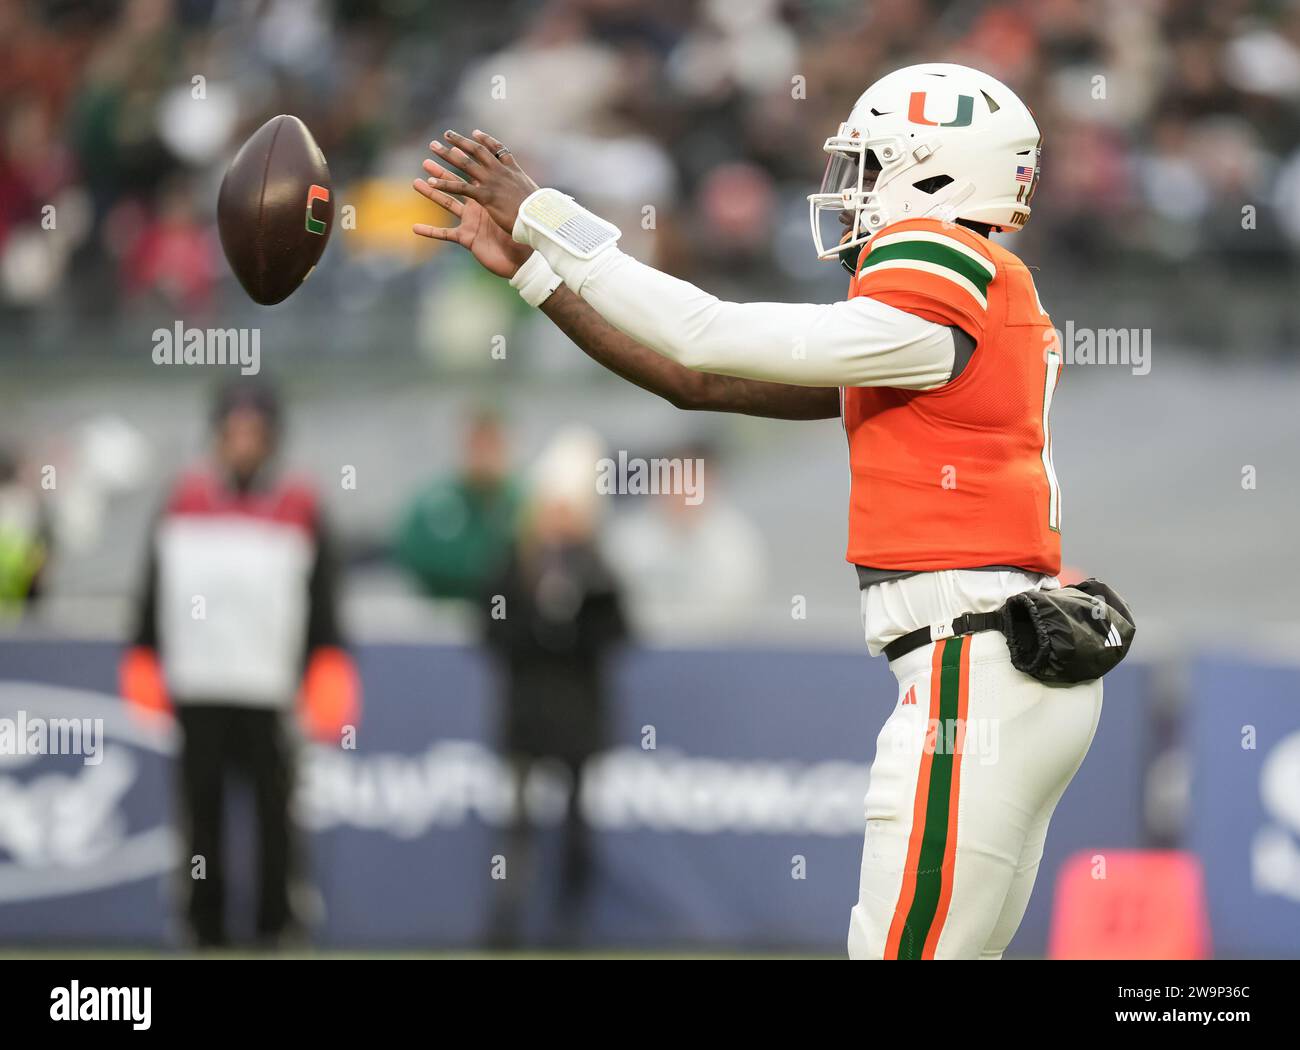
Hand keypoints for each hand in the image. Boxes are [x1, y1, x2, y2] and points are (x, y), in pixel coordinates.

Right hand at [413, 159, 532, 277]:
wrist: (525, 258)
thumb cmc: (525, 233)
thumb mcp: (517, 206)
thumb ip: (510, 188)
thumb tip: (511, 166)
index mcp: (490, 195)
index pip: (474, 173)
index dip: (463, 158)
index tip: (452, 143)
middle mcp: (478, 206)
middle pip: (456, 182)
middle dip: (443, 167)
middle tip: (430, 151)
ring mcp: (470, 222)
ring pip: (447, 203)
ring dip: (431, 193)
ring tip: (415, 182)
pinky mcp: (467, 239)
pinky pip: (445, 235)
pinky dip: (430, 232)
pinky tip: (415, 228)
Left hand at [415, 128, 537, 241]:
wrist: (542, 219)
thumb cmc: (543, 213)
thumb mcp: (538, 196)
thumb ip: (532, 193)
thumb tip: (541, 196)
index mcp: (513, 171)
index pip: (498, 150)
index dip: (486, 140)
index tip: (475, 132)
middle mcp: (501, 172)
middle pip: (477, 151)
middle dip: (461, 141)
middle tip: (447, 134)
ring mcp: (492, 183)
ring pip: (465, 164)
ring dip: (447, 155)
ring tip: (432, 147)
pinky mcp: (485, 197)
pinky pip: (460, 188)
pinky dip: (444, 185)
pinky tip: (431, 182)